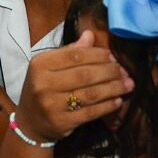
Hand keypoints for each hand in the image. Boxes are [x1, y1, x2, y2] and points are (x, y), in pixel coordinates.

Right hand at [13, 31, 132, 144]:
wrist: (30, 122)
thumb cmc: (42, 88)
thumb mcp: (49, 66)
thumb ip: (70, 51)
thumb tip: (90, 35)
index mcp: (40, 64)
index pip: (74, 55)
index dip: (97, 54)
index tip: (112, 56)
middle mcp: (44, 84)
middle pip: (85, 74)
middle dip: (109, 71)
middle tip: (124, 71)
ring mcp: (53, 105)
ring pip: (91, 94)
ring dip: (113, 88)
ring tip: (128, 84)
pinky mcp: (63, 122)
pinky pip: (91, 112)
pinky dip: (107, 105)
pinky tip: (117, 100)